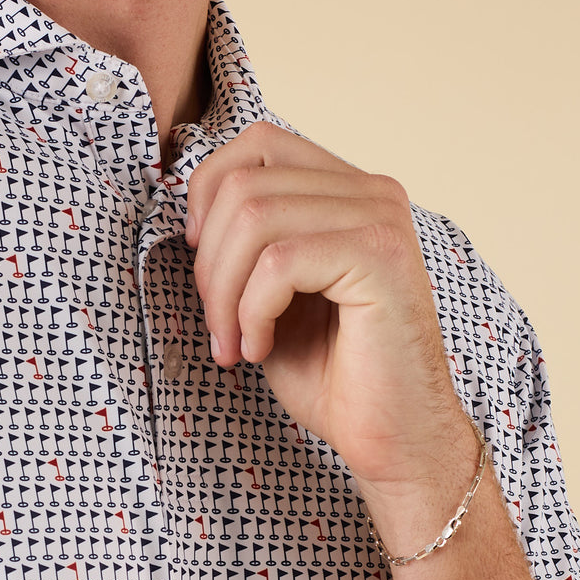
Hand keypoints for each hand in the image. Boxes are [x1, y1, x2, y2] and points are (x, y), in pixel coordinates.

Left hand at [185, 120, 476, 502]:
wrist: (388, 437)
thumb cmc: (329, 373)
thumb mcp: (269, 296)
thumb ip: (244, 245)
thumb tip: (191, 214)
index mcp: (345, 190)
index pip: (255, 142)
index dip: (206, 196)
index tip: (200, 261)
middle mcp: (370, 191)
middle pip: (243, 184)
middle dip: (208, 263)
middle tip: (217, 325)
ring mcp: (381, 218)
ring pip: (254, 218)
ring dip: (224, 293)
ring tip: (235, 342)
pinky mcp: (381, 256)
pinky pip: (279, 262)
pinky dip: (251, 312)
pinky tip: (260, 349)